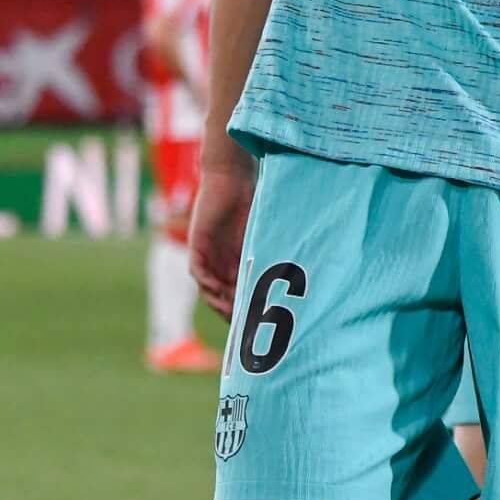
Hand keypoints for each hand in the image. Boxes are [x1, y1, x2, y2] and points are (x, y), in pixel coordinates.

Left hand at [188, 151, 256, 319]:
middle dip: (232, 311)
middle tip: (246, 324)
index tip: (257, 320)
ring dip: (219, 302)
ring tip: (233, 313)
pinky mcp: (197, 243)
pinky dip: (207, 283)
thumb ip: (270, 247)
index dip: (244, 306)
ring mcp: (207, 253)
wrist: (230, 175)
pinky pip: (198, 271)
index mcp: (234, 258)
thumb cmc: (248, 197)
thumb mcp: (261, 230)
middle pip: (221, 295)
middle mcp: (218, 260)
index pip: (236, 290)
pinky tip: (219, 291)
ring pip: (208, 288)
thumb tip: (302, 264)